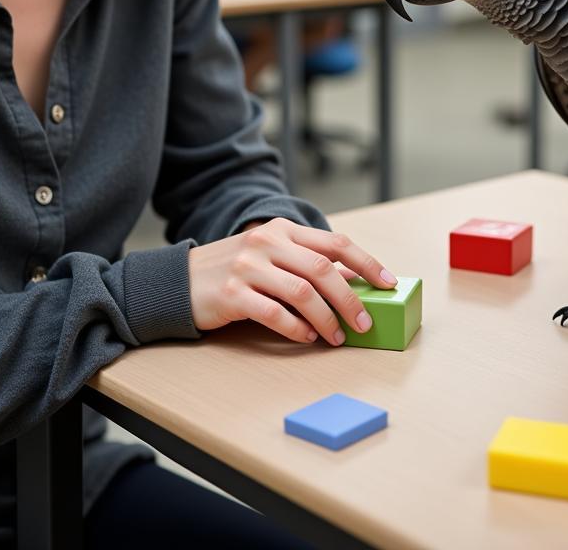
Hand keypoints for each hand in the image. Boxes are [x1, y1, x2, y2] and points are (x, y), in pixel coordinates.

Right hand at [187, 218, 397, 343]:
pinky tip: (308, 338)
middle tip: (365, 323)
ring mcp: (248, 266)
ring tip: (337, 337)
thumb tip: (352, 285)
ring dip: (327, 319)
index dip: (366, 263)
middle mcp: (267, 242)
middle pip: (322, 269)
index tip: (389, 283)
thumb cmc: (235, 271)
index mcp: (283, 229)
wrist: (178, 281)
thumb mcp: (271, 256)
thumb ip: (305, 265)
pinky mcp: (231, 294)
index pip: (335, 242)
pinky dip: (296, 328)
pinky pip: (274, 313)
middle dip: (350, 299)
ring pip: (302, 292)